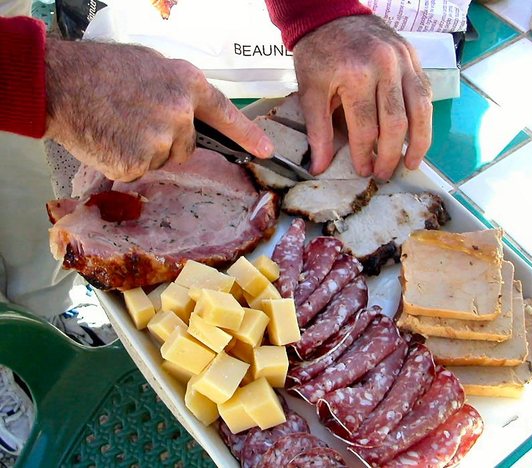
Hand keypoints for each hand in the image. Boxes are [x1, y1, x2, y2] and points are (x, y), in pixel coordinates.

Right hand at [45, 39, 272, 181]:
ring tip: (117, 124)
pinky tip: (109, 138)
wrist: (60, 81)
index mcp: (187, 84)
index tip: (266, 151)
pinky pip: (138, 170)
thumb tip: (187, 114)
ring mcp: (160, 140)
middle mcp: (180, 114)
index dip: (248, 135)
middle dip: (167, 141)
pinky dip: (123, 161)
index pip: (226, 115)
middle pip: (187, 147)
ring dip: (143, 151)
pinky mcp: (138, 162)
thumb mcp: (151, 66)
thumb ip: (176, 92)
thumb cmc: (100, 69)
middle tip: (135, 121)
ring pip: (162, 160)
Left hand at [293, 15, 431, 179]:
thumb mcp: (310, 93)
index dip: (365, 154)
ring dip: (419, 141)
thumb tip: (319, 167)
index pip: (366, 128)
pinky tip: (418, 135)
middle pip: (396, 123)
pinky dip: (424, 117)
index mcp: (357, 75)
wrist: (330, 16)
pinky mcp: (413, 57)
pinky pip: (424, 92)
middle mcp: (386, 66)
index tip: (363, 170)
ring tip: (411, 163)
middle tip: (385, 173)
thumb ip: (318, 132)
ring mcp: (404, 59)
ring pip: (421, 109)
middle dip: (391, 155)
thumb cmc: (318, 54)